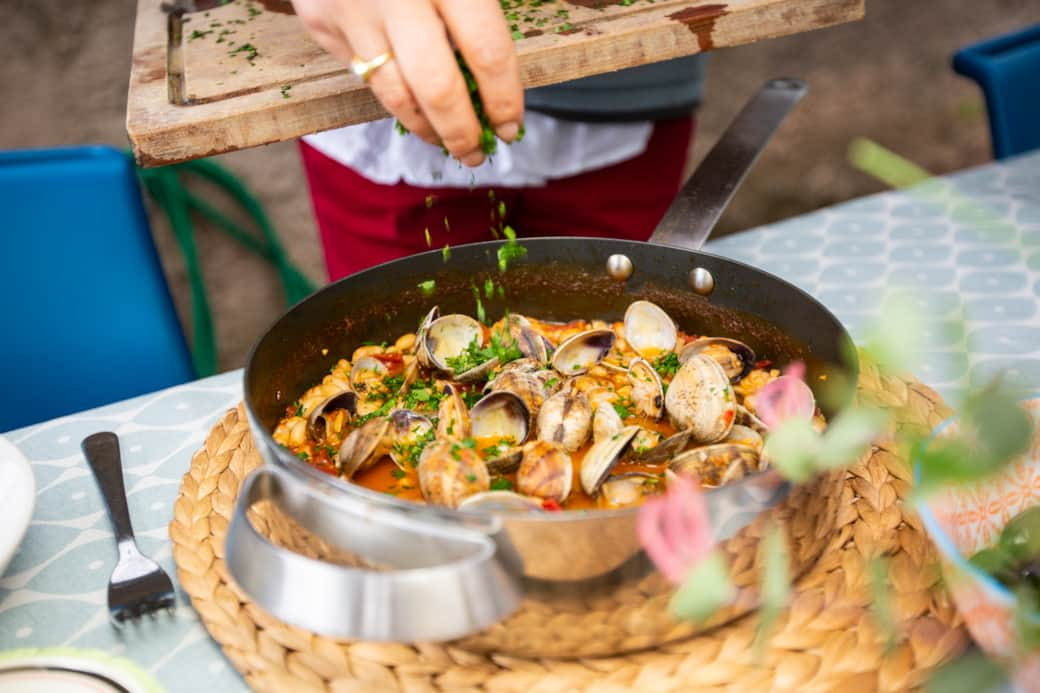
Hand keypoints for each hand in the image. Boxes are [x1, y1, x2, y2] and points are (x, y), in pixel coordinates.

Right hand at [292, 0, 523, 166]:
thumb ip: (481, 6)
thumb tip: (502, 76)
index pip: (486, 51)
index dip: (504, 98)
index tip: (511, 126)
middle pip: (437, 88)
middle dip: (462, 132)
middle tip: (477, 151)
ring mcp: (351, 10)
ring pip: (394, 94)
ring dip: (425, 129)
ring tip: (446, 141)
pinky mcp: (320, 20)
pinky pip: (361, 73)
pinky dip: (391, 94)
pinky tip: (411, 103)